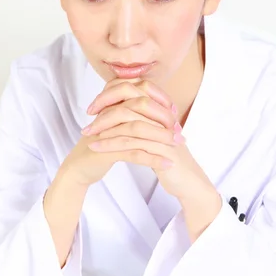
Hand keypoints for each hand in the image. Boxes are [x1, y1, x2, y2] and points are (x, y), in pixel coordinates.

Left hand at [83, 78, 221, 239]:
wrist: (188, 182)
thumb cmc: (168, 158)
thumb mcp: (153, 136)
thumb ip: (141, 121)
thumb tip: (118, 111)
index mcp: (161, 111)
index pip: (133, 93)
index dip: (111, 97)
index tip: (93, 107)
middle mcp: (164, 119)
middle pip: (130, 105)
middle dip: (105, 112)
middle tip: (87, 123)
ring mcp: (164, 134)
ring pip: (130, 125)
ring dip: (105, 130)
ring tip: (87, 136)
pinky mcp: (163, 151)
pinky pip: (133, 144)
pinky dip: (111, 145)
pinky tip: (97, 148)